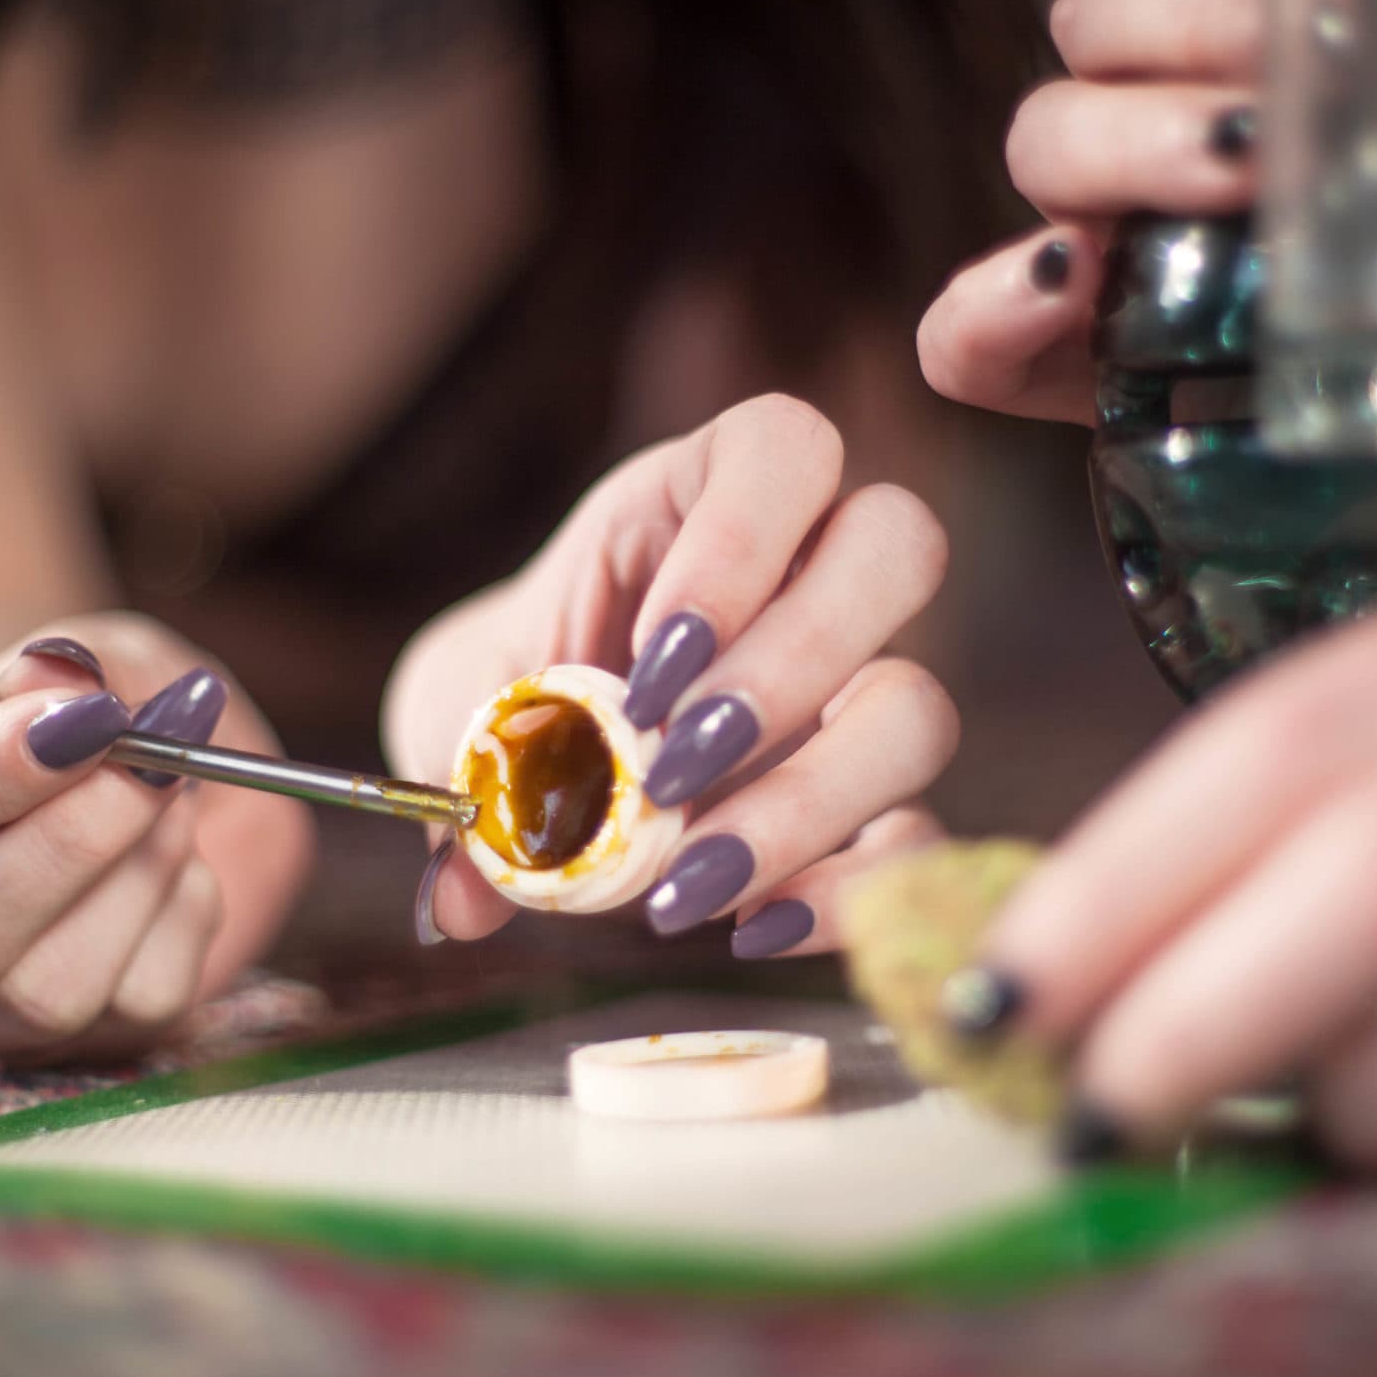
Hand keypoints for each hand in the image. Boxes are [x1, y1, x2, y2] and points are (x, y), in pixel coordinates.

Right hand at [0, 614, 311, 1061]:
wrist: (149, 778)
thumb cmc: (77, 712)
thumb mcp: (80, 661)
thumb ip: (65, 662)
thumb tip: (56, 669)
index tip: (78, 717)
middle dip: (66, 842)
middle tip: (148, 761)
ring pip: (44, 990)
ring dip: (136, 877)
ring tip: (172, 793)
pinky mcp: (65, 1048)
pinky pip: (137, 1002)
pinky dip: (182, 913)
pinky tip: (179, 861)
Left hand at [383, 395, 957, 957]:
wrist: (540, 779)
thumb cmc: (514, 708)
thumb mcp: (463, 716)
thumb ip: (463, 786)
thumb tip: (458, 895)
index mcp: (702, 498)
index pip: (784, 448)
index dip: (741, 542)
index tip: (652, 656)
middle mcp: (810, 573)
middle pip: (899, 546)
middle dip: (793, 663)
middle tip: (673, 761)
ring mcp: (859, 685)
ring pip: (918, 708)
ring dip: (808, 798)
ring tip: (685, 877)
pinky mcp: (877, 798)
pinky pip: (915, 839)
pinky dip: (843, 892)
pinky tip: (747, 928)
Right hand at [918, 0, 1376, 508]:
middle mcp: (1185, 75)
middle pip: (1093, 5)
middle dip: (1193, 13)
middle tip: (1323, 42)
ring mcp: (1152, 212)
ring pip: (1047, 141)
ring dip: (1130, 146)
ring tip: (1258, 170)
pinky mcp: (1136, 354)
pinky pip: (990, 335)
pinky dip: (996, 313)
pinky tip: (1068, 290)